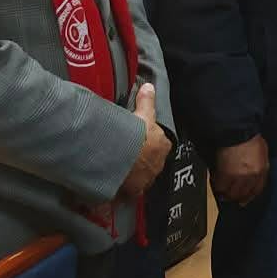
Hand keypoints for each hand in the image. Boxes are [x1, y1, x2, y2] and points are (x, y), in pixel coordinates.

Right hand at [116, 84, 170, 198]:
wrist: (123, 158)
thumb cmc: (135, 134)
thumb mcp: (142, 115)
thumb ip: (146, 101)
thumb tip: (150, 85)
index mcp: (163, 145)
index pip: (159, 143)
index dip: (149, 142)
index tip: (139, 141)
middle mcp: (159, 164)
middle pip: (150, 161)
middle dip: (142, 160)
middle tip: (126, 156)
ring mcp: (147, 179)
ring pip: (141, 176)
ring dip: (132, 174)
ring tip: (118, 170)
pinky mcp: (134, 191)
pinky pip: (129, 190)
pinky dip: (123, 188)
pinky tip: (114, 185)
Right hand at [213, 135, 269, 205]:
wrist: (240, 132)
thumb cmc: (251, 139)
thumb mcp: (262, 153)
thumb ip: (260, 165)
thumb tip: (256, 173)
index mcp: (262, 171)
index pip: (257, 189)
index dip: (250, 196)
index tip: (244, 200)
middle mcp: (252, 177)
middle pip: (244, 193)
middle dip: (237, 197)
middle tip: (230, 198)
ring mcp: (239, 177)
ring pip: (231, 193)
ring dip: (226, 194)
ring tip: (222, 193)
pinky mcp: (226, 174)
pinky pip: (220, 186)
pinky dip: (217, 186)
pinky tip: (216, 183)